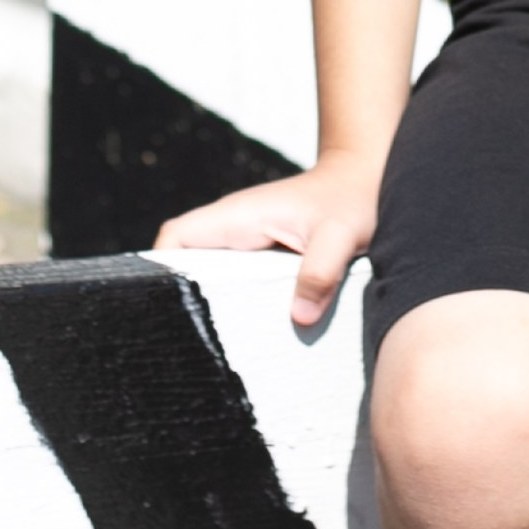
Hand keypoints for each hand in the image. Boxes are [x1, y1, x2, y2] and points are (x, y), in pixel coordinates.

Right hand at [155, 147, 382, 328]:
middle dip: (180, 302)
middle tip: (190, 348)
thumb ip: (321, 270)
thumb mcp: (342, 233)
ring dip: (210, 308)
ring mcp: (247, 244)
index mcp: (237, 217)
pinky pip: (234, 283)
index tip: (165, 312)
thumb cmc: (354, 196)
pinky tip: (248, 340)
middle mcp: (234, 230)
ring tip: (215, 354)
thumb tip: (300, 318)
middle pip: (184, 266)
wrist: (369, 174)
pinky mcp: (263, 258)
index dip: (159, 272)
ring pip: (208, 278)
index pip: (175, 238)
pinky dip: (236, 307)